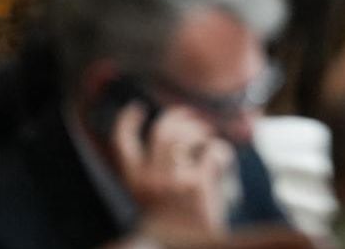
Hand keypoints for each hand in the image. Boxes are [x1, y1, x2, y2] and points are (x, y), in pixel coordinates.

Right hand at [112, 104, 233, 242]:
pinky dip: (221, 151)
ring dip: (201, 130)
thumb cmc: (174, 219)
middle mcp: (149, 179)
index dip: (127, 121)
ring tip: (207, 136)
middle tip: (192, 117)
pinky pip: (212, 151)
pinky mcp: (198, 184)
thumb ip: (152, 169)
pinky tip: (222, 157)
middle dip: (178, 117)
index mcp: (133, 180)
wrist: (186, 244)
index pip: (121, 142)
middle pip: (162, 130)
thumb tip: (170, 134)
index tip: (137, 108)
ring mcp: (173, 181)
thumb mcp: (151, 195)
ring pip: (187, 136)